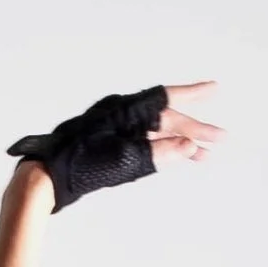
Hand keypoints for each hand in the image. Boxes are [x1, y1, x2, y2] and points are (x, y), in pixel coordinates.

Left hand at [8, 80, 220, 208]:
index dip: (193, 93)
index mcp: (126, 110)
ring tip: (204, 157)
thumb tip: (190, 147)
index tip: (216, 89)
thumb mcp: (123, 161)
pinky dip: (163, 151)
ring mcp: (116, 131)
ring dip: (181, 144)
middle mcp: (123, 116)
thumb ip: (158, 154)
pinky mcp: (110, 147)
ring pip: (157, 134)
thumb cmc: (80, 166)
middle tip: (221, 141)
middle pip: (166, 120)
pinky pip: (144, 145)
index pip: (166, 97)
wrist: (46, 177)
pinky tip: (176, 158)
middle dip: (195, 130)